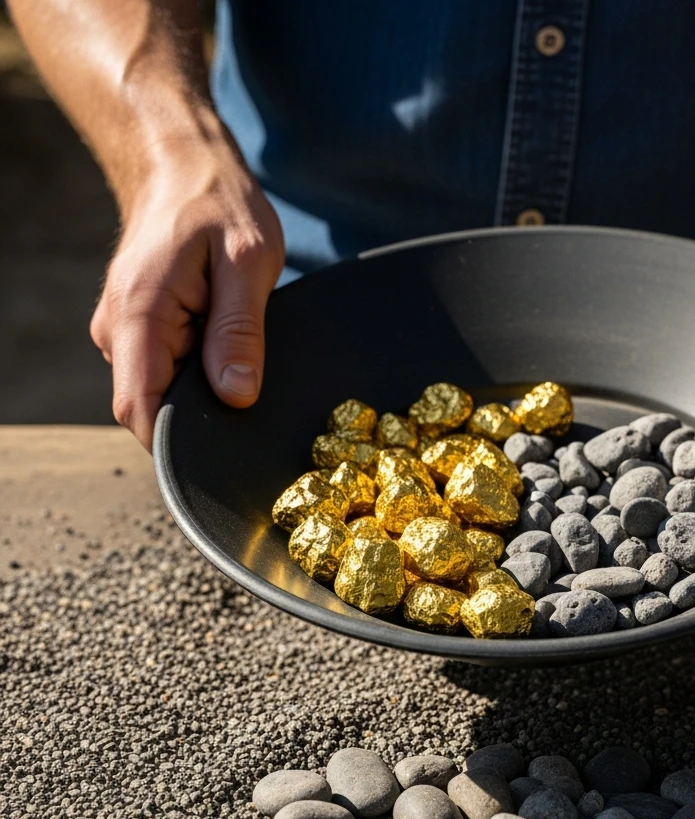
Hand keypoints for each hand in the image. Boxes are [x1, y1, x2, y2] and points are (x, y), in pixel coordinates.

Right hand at [90, 137, 284, 449]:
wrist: (183, 163)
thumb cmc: (218, 203)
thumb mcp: (248, 262)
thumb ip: (240, 332)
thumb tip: (236, 396)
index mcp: (138, 315)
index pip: (140, 409)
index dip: (178, 443)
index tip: (222, 453)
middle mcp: (118, 329)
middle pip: (153, 407)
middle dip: (200, 414)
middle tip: (249, 388)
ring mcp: (124, 330)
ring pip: (162, 389)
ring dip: (201, 386)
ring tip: (237, 349)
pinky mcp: (141, 328)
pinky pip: (167, 369)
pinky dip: (198, 369)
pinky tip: (224, 343)